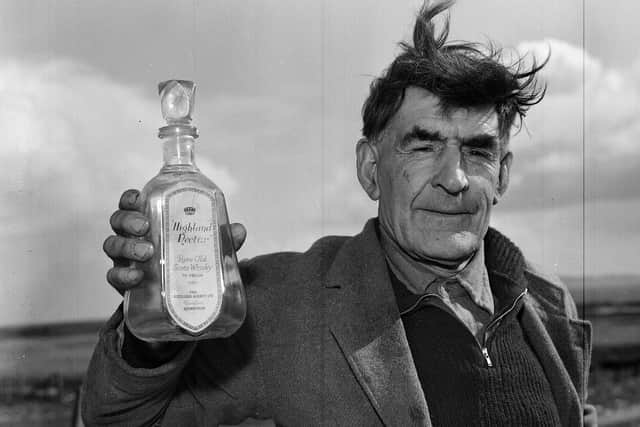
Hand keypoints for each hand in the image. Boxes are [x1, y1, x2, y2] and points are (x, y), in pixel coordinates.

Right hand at [103, 189, 246, 294]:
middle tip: (145, 227)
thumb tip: (239, 230)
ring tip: (147, 252)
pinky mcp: (124, 284)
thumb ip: (221, 237)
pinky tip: (137, 277)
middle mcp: (132, 237)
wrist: (178, 301)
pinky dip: (122, 275)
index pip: (131, 203)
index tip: (139, 198)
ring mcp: (125, 260)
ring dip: (126, 246)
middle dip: (128, 221)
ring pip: (112, 246)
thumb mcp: (205, 247)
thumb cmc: (187, 261)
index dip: (130, 198)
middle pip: (118, 221)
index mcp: (148, 221)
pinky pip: (113, 276)